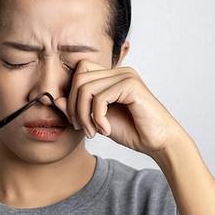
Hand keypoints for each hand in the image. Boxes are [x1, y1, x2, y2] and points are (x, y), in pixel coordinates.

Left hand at [56, 60, 189, 156]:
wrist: (158, 143)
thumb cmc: (132, 131)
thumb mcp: (97, 120)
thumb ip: (78, 108)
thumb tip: (56, 99)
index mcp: (111, 76)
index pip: (78, 72)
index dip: (71, 96)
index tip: (76, 121)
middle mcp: (118, 71)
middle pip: (78, 78)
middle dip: (74, 107)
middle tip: (82, 128)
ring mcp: (126, 76)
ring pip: (85, 88)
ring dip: (84, 115)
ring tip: (93, 131)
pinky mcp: (131, 85)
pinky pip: (99, 98)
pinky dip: (97, 117)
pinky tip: (105, 130)